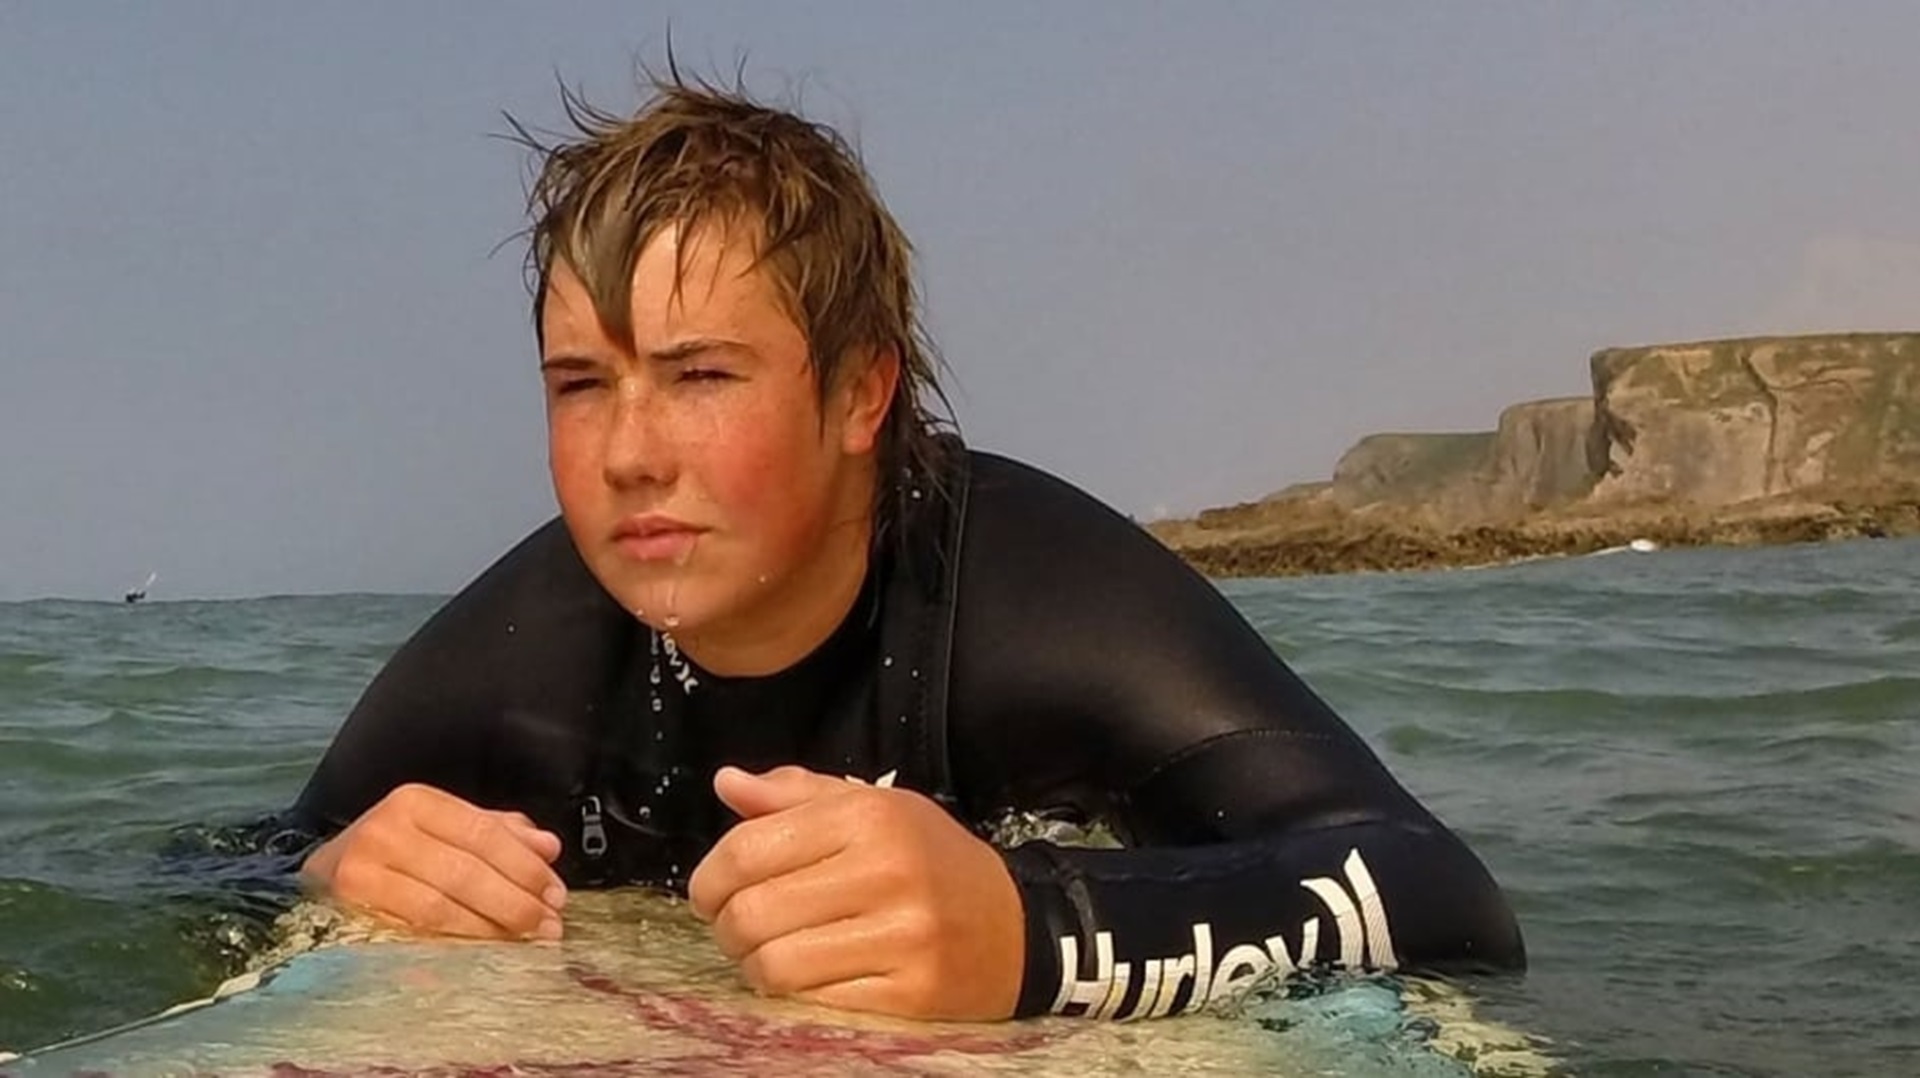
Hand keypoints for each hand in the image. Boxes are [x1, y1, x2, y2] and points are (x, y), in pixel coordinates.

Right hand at [300, 783, 567, 940]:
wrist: (322, 877)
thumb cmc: (395, 852)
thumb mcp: (444, 828)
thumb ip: (497, 833)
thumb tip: (548, 847)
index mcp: (416, 802)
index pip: (483, 834)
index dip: (524, 867)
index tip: (555, 893)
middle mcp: (385, 831)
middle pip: (465, 872)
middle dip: (515, 903)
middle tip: (548, 925)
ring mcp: (362, 873)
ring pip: (440, 908)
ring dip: (490, 929)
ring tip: (525, 943)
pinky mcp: (349, 913)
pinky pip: (412, 935)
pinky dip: (451, 947)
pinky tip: (481, 955)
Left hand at [687, 765, 1024, 1020]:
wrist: (1016, 929)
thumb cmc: (931, 861)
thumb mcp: (872, 808)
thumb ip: (794, 795)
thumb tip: (726, 783)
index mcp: (867, 816)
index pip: (747, 849)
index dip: (708, 878)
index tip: (708, 893)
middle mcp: (885, 870)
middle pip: (752, 912)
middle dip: (727, 927)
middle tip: (738, 928)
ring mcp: (902, 935)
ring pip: (775, 964)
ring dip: (755, 966)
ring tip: (769, 954)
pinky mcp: (910, 991)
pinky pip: (814, 1001)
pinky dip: (794, 994)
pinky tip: (807, 976)